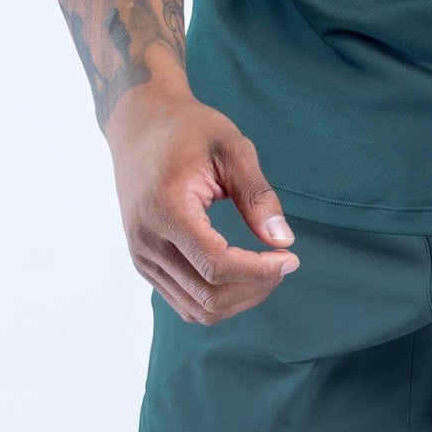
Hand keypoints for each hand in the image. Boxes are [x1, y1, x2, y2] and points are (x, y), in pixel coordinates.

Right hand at [103, 77, 301, 324]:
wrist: (140, 123)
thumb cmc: (188, 129)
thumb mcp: (231, 148)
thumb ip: (257, 195)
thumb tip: (284, 241)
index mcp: (166, 210)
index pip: (216, 266)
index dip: (259, 271)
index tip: (291, 258)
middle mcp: (147, 242)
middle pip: (208, 296)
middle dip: (254, 288)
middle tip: (285, 263)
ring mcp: (142, 257)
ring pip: (196, 307)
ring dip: (238, 299)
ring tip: (267, 270)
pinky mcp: (145, 262)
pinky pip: (183, 300)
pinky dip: (217, 297)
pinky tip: (241, 272)